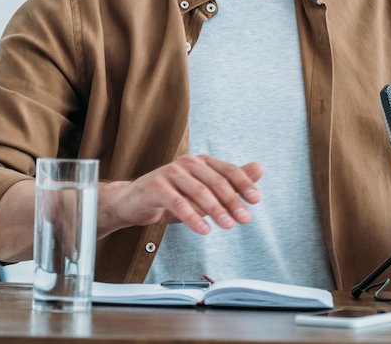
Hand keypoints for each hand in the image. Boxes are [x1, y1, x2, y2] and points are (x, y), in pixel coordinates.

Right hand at [100, 154, 262, 236]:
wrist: (131, 202)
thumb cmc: (170, 198)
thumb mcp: (202, 192)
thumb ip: (230, 182)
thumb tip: (259, 169)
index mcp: (201, 162)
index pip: (228, 170)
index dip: (244, 184)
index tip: (255, 200)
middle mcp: (188, 163)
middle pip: (216, 181)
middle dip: (232, 201)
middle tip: (244, 218)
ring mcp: (171, 173)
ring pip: (199, 192)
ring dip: (215, 210)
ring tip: (227, 225)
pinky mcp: (156, 187)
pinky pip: (178, 203)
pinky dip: (193, 217)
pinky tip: (203, 229)